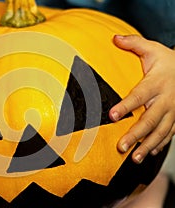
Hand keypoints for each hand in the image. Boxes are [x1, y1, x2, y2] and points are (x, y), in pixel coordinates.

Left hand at [109, 35, 174, 163]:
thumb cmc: (167, 61)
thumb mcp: (153, 49)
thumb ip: (134, 43)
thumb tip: (114, 38)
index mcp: (156, 83)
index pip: (138, 96)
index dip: (126, 106)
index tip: (112, 115)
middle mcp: (165, 100)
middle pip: (149, 120)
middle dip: (135, 134)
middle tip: (121, 146)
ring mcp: (173, 111)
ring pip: (160, 132)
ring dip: (147, 145)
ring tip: (134, 158)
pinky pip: (169, 134)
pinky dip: (159, 145)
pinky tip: (149, 154)